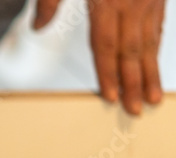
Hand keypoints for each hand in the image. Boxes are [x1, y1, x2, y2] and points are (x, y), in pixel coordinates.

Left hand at [34, 0, 164, 114]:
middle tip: (134, 109)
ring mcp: (148, 0)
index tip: (110, 97)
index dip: (107, 73)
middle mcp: (132, 3)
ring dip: (150, 72)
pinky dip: (154, 50)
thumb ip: (50, 1)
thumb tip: (37, 27)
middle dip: (133, 83)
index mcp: (107, 1)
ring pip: (149, 43)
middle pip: (130, 51)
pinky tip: (152, 65)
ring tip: (151, 97)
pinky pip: (158, 28)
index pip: (105, 46)